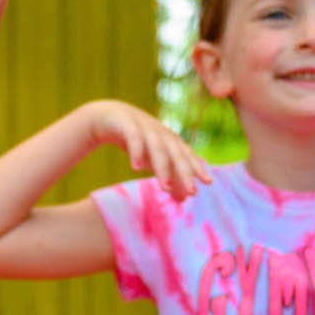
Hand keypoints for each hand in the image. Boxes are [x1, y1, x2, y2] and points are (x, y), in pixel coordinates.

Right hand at [83, 100, 210, 199]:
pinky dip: (137, 151)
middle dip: (185, 171)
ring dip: (162, 167)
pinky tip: (136, 168)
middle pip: (176, 152)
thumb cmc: (134, 140)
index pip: (186, 155)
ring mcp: (144, 127)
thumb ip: (168, 176)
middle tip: (192, 191)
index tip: (208, 182)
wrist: (106, 115)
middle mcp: (160, 133)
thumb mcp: (152, 159)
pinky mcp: (126, 124)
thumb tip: (184, 199)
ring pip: (157, 148)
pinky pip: (133, 138)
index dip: (197, 167)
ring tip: (165, 187)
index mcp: (169, 140)